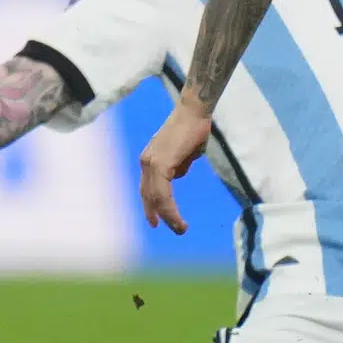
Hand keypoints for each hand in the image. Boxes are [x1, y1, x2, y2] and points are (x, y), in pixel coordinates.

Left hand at [139, 102, 212, 232]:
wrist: (195, 112)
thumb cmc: (194, 129)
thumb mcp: (184, 154)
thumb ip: (178, 166)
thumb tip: (177, 175)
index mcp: (150, 159)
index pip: (147, 188)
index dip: (150, 206)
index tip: (154, 221)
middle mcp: (146, 162)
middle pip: (148, 195)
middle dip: (158, 215)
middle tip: (171, 229)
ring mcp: (151, 162)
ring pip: (156, 197)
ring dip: (167, 216)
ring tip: (180, 228)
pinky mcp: (160, 164)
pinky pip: (163, 193)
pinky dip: (170, 208)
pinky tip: (178, 218)